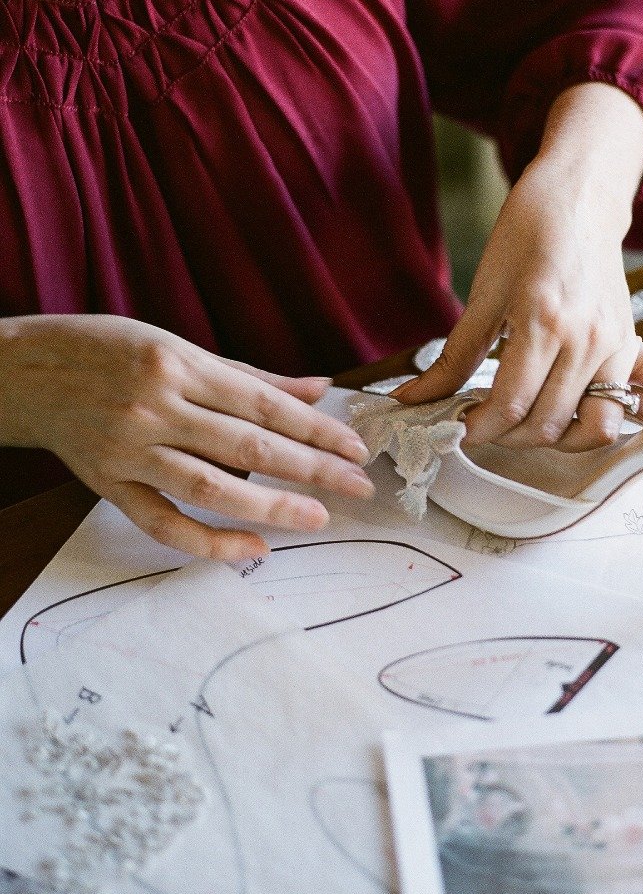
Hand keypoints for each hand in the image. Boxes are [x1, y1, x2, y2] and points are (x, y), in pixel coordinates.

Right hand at [0, 315, 372, 560]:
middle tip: (357, 486)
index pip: (263, 403)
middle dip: (310, 469)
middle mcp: (154, 407)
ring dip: (270, 507)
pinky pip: (163, 523)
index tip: (355, 448)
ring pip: (209, 488)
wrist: (23, 372)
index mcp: (177, 365)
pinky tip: (253, 547)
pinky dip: (209, 542)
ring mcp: (128, 450)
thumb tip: (319, 388)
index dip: (315, 429)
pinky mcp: (108, 485)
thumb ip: (249, 375)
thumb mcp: (177, 346)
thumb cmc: (106, 349)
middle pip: (247, 446)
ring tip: (318, 517)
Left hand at [395, 85, 642, 447]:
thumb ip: (453, 357)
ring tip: (520, 423)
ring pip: (589, 429)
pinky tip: (554, 411)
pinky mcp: (628, 348)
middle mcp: (585, 339)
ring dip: (550, 439)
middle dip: (506, 437)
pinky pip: (614, 410)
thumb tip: (413, 398)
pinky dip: (584, 425)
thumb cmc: (528, 234)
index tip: (459, 427)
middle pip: (547, 425)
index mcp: (542, 320)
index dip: (478, 428)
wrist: (580, 200)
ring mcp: (613, 346)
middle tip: (483, 424)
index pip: (510, 404)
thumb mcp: (483, 292)